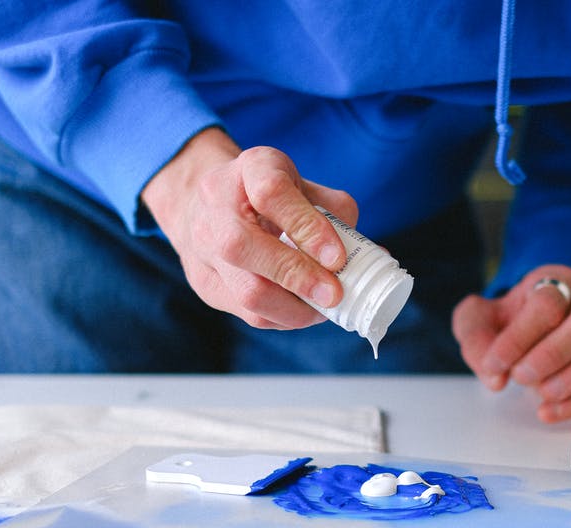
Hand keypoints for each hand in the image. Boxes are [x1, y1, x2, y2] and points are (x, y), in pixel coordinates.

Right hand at [140, 128, 358, 328]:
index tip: (337, 257)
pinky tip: (303, 309)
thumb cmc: (272, 196)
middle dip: (296, 276)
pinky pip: (248, 313)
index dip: (307, 227)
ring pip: (245, 290)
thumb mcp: (305, 187)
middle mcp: (216, 204)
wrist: (213, 205)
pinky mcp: (205, 283)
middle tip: (334, 294)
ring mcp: (203, 246)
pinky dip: (284, 317)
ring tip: (324, 307)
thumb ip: (335, 214)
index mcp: (250, 168)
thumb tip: (367, 258)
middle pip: (242, 245)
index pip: (271, 192)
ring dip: (294, 308)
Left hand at [452, 264, 570, 421]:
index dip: (520, 337)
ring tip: (541, 393)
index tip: (494, 363)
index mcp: (554, 280)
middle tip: (521, 376)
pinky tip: (548, 411)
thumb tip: (496, 376)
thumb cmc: (500, 323)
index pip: (549, 302)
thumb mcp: (475, 321)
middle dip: (554, 354)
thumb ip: (476, 339)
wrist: (517, 338)